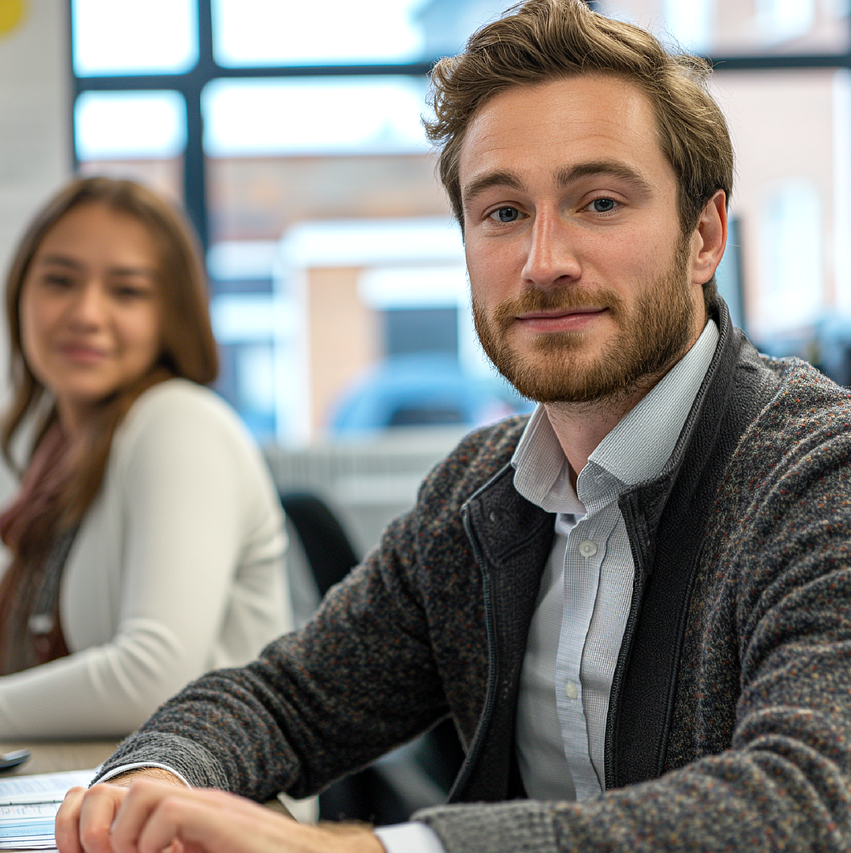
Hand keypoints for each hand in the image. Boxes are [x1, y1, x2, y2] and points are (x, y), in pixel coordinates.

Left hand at [58, 779, 384, 852]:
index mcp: (192, 822)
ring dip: (128, 832)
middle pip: (135, 792)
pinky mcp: (222, 819)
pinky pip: (167, 809)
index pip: (138, 806)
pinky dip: (150, 838)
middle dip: (114, 830)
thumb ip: (185, 851)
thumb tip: (142, 852)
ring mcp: (211, 809)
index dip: (117, 835)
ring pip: (144, 793)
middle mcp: (199, 807)